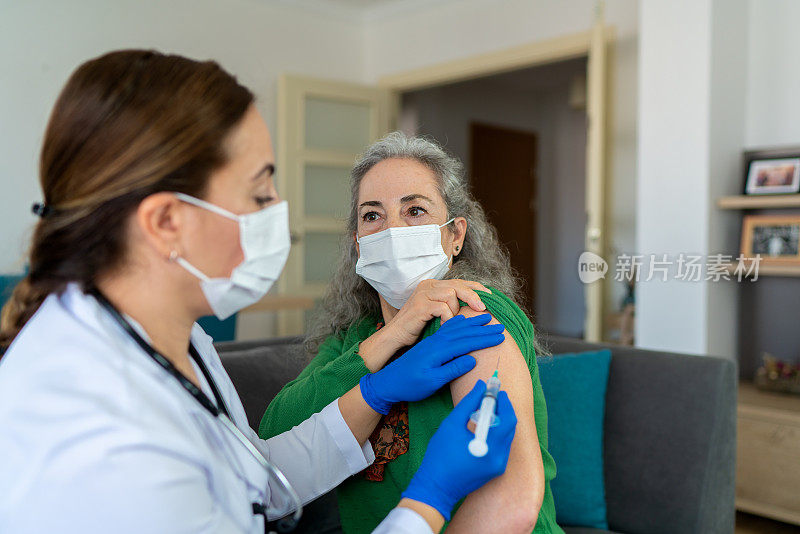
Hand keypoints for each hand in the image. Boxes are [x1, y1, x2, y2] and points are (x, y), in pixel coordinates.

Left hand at [359, 314, 503, 413]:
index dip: (485, 339)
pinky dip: (458, 322)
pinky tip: (463, 319)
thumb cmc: (410, 385)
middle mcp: (437, 341)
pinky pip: (447, 328)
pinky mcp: (430, 343)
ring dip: (473, 323)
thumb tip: (472, 360)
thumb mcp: (432, 381)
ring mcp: (433, 341)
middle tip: (501, 327)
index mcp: (439, 350)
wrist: (389, 381)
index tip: (501, 337)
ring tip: (487, 318)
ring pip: (456, 327)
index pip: (467, 342)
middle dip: (484, 329)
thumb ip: (452, 369)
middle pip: (464, 332)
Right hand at [383, 279, 491, 347]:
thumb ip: (452, 306)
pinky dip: (448, 318)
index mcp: (433, 286)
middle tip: (483, 308)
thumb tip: (477, 306)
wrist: (396, 337)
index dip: (476, 288)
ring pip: (451, 294)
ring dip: (456, 310)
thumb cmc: (419, 328)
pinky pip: (442, 307)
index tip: (490, 297)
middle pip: (457, 285)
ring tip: (452, 322)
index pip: (459, 281)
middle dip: (473, 296)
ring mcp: (422, 294)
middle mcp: (427, 286)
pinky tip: (445, 326)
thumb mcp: (438, 314)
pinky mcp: (419, 305)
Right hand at [401, 380, 516, 519]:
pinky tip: (482, 429)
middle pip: (510, 427)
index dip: (503, 402)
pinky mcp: (495, 471)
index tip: (496, 390)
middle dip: (503, 410)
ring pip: (507, 437)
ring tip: (484, 412)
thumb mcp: (452, 424)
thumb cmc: (440, 455)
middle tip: (491, 399)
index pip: (507, 419)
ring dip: (500, 422)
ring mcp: (499, 466)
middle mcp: (499, 458)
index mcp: (490, 446)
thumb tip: (480, 386)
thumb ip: (469, 402)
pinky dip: (496, 434)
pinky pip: (502, 447)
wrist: (436, 487)